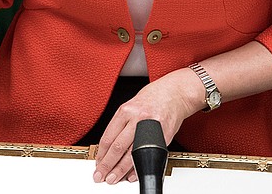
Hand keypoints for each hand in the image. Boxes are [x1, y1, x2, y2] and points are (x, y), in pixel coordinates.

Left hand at [93, 69, 201, 183]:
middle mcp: (137, 118)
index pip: (108, 137)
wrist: (174, 93)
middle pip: (117, 148)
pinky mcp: (163, 136)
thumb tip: (109, 149)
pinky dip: (139, 167)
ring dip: (120, 170)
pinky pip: (148, 155)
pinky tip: (132, 174)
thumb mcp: (131, 106)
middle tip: (100, 176)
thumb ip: (121, 125)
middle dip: (107, 165)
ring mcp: (150, 128)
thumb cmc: (152, 99)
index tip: (97, 164)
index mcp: (125, 110)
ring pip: (132, 154)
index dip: (101, 154)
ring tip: (113, 178)